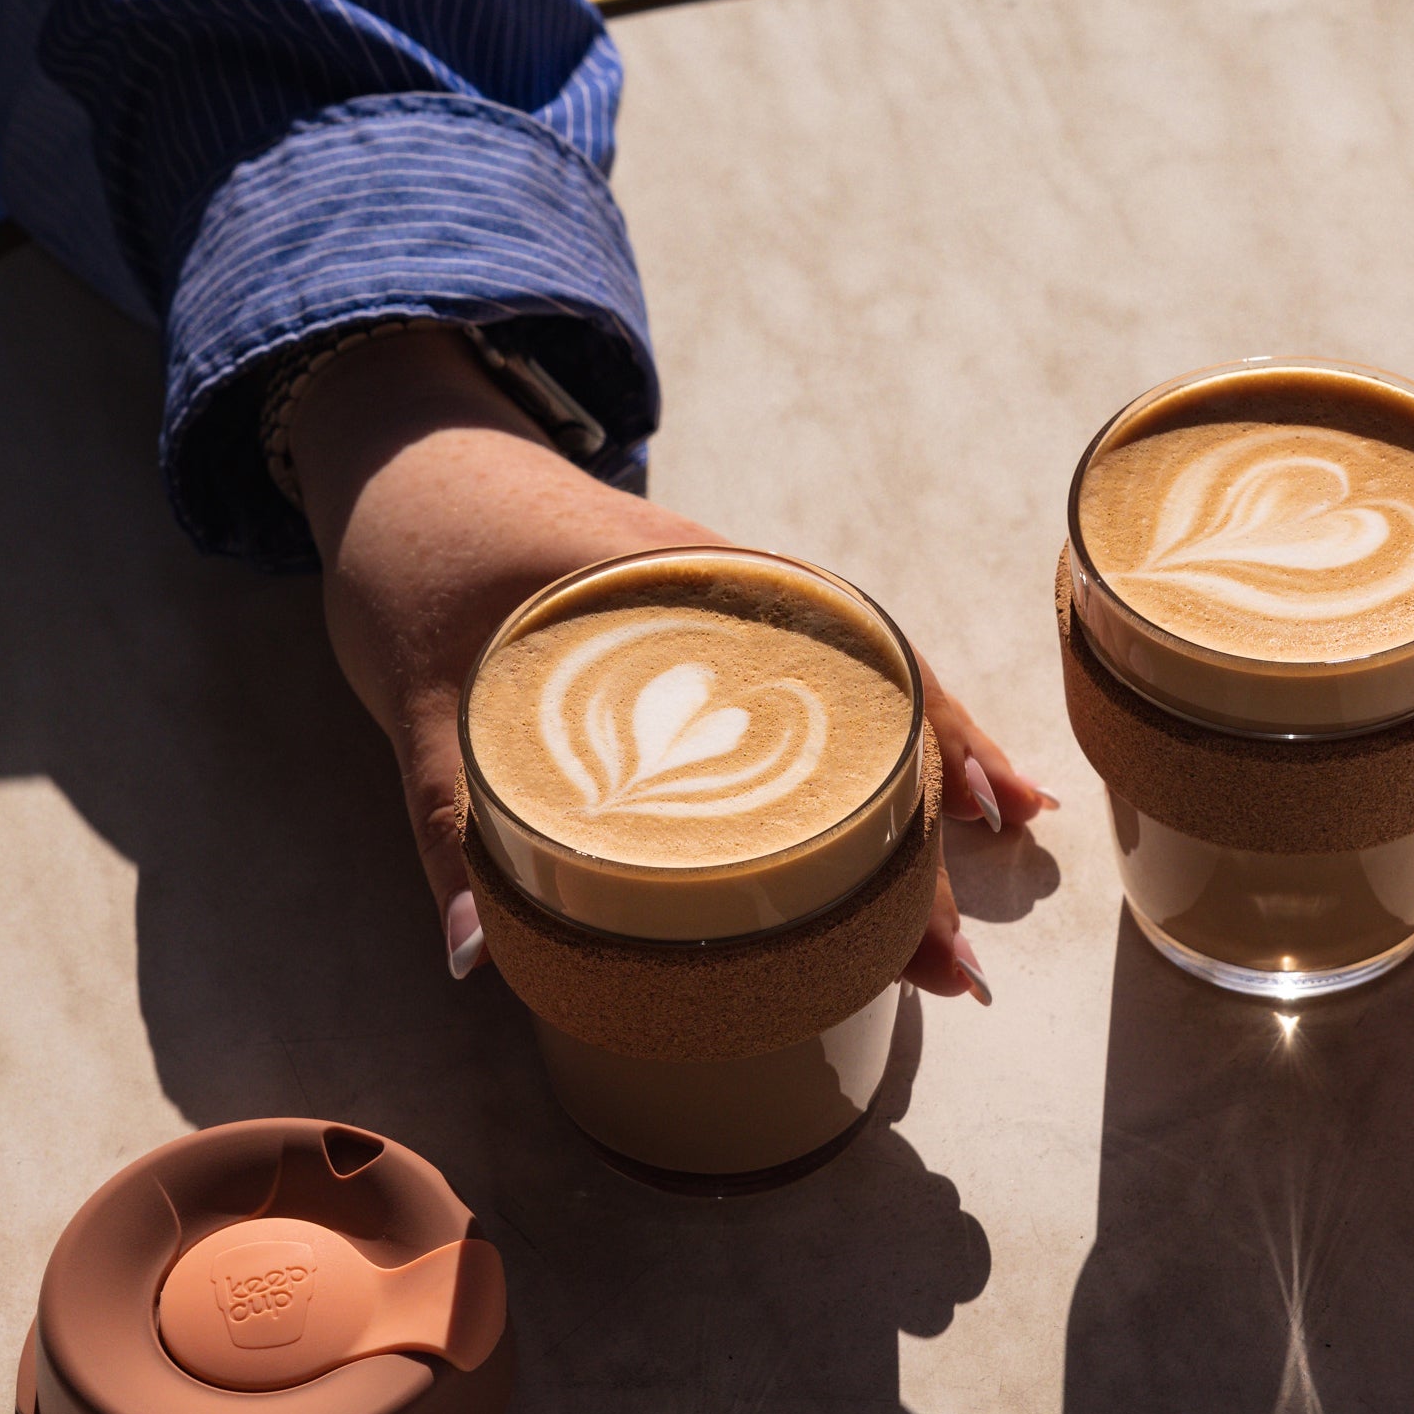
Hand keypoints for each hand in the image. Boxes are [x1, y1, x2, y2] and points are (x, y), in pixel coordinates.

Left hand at [284, 329, 1048, 996]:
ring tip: (1013, 850)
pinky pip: (828, 671)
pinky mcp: (720, 613)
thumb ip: (450, 822)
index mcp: (675, 591)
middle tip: (955, 961)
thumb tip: (479, 954)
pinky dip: (889, 727)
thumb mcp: (413, 693)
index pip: (820, 688)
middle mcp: (729, 586)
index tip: (947, 868)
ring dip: (937, 768)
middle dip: (922, 835)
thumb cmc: (409, 555)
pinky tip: (937, 785)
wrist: (400, 451)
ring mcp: (734, 597)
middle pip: (863, 705)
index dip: (897, 782)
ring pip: (865, 683)